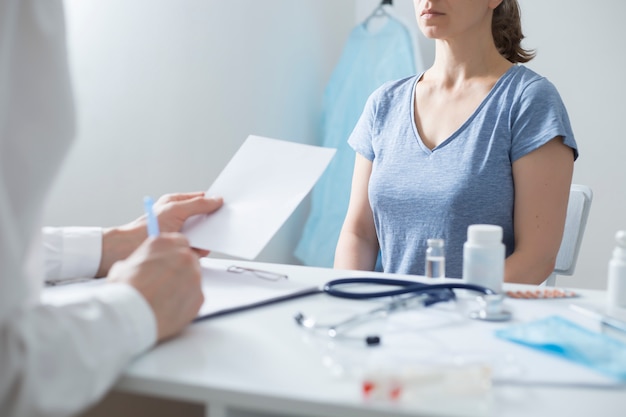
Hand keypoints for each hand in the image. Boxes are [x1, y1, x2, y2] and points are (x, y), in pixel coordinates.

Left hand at [96, 192, 222, 276]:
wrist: (129, 250)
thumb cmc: (146, 228)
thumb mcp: (175, 210)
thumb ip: (197, 204)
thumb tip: (216, 200)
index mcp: (177, 204)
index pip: (202, 199)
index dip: (214, 202)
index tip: (226, 205)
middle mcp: (179, 217)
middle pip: (204, 217)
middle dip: (211, 222)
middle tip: (219, 224)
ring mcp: (180, 232)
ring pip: (202, 233)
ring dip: (206, 237)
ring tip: (206, 239)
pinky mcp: (180, 247)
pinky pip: (197, 248)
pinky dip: (200, 249)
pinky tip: (200, 249)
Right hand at [107, 233, 203, 340]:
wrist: (131, 315)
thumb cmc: (124, 292)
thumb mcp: (123, 267)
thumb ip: (140, 262)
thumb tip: (140, 267)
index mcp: (164, 243)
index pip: (178, 241)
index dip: (173, 253)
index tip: (168, 261)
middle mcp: (183, 256)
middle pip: (189, 258)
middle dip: (180, 268)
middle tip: (167, 281)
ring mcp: (194, 276)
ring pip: (194, 277)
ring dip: (184, 284)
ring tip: (165, 297)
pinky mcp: (199, 296)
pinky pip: (195, 296)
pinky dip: (186, 302)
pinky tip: (171, 308)